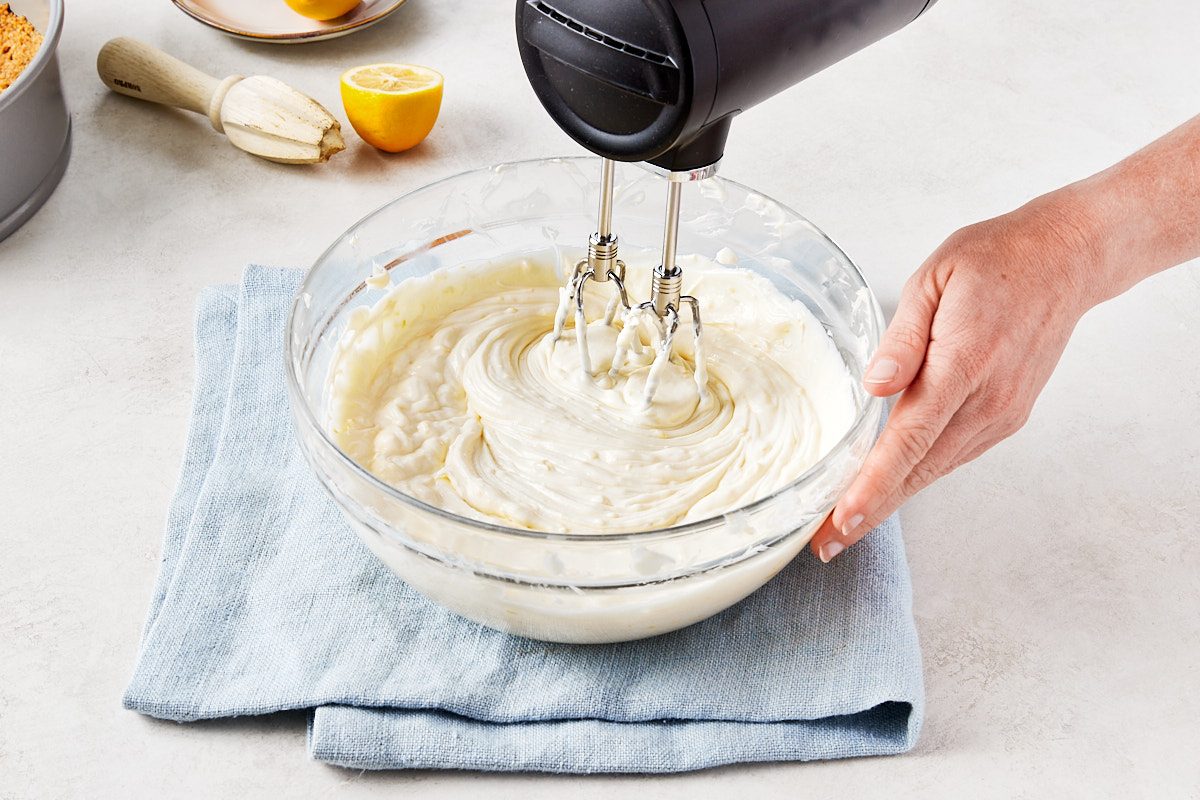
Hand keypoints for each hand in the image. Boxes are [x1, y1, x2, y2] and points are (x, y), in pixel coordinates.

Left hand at [809, 193, 1107, 562]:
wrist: (1065, 260)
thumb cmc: (993, 260)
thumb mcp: (934, 279)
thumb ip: (902, 338)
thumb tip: (874, 386)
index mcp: (965, 363)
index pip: (910, 438)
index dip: (873, 483)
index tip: (842, 518)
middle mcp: (988, 400)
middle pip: (918, 470)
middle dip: (870, 510)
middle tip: (824, 543)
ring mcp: (1002, 414)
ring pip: (935, 469)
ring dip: (890, 499)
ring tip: (844, 526)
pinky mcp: (1006, 417)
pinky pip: (952, 454)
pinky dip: (917, 476)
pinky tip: (887, 488)